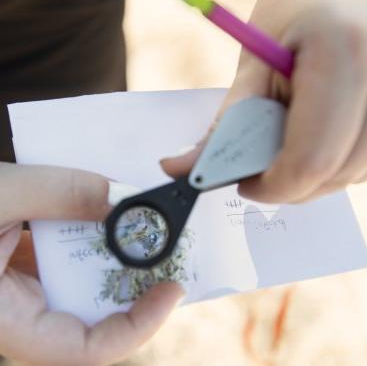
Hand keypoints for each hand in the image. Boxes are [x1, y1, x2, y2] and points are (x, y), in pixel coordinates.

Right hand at [0, 163, 182, 365]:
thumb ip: (63, 192)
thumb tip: (125, 198)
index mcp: (4, 320)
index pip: (84, 349)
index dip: (137, 327)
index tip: (174, 291)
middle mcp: (17, 313)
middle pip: (94, 314)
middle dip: (138, 286)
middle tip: (173, 251)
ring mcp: (20, 289)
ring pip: (83, 284)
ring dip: (118, 258)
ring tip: (148, 228)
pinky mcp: (20, 266)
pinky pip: (67, 260)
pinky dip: (91, 239)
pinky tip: (106, 214)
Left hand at [161, 0, 366, 202]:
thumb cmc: (296, 12)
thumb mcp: (255, 60)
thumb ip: (226, 122)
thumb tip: (185, 168)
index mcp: (342, 54)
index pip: (310, 159)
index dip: (273, 186)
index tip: (247, 185)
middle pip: (335, 172)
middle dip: (290, 184)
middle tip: (260, 171)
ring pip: (355, 173)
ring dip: (312, 176)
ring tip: (287, 147)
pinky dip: (336, 165)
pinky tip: (316, 139)